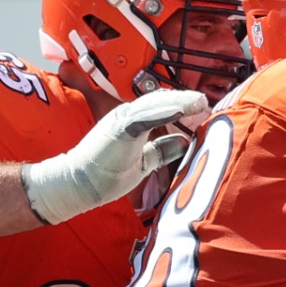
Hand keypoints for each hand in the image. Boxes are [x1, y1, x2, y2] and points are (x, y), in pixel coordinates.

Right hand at [20, 88, 208, 223]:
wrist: (79, 184)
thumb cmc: (108, 174)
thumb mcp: (143, 161)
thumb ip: (161, 150)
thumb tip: (183, 142)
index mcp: (134, 122)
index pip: (162, 108)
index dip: (183, 107)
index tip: (204, 110)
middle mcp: (128, 115)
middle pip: (162, 102)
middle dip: (186, 102)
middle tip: (206, 104)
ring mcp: (123, 119)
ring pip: (155, 104)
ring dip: (179, 102)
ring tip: (200, 102)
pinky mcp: (120, 128)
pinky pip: (144, 117)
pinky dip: (163, 112)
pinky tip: (181, 110)